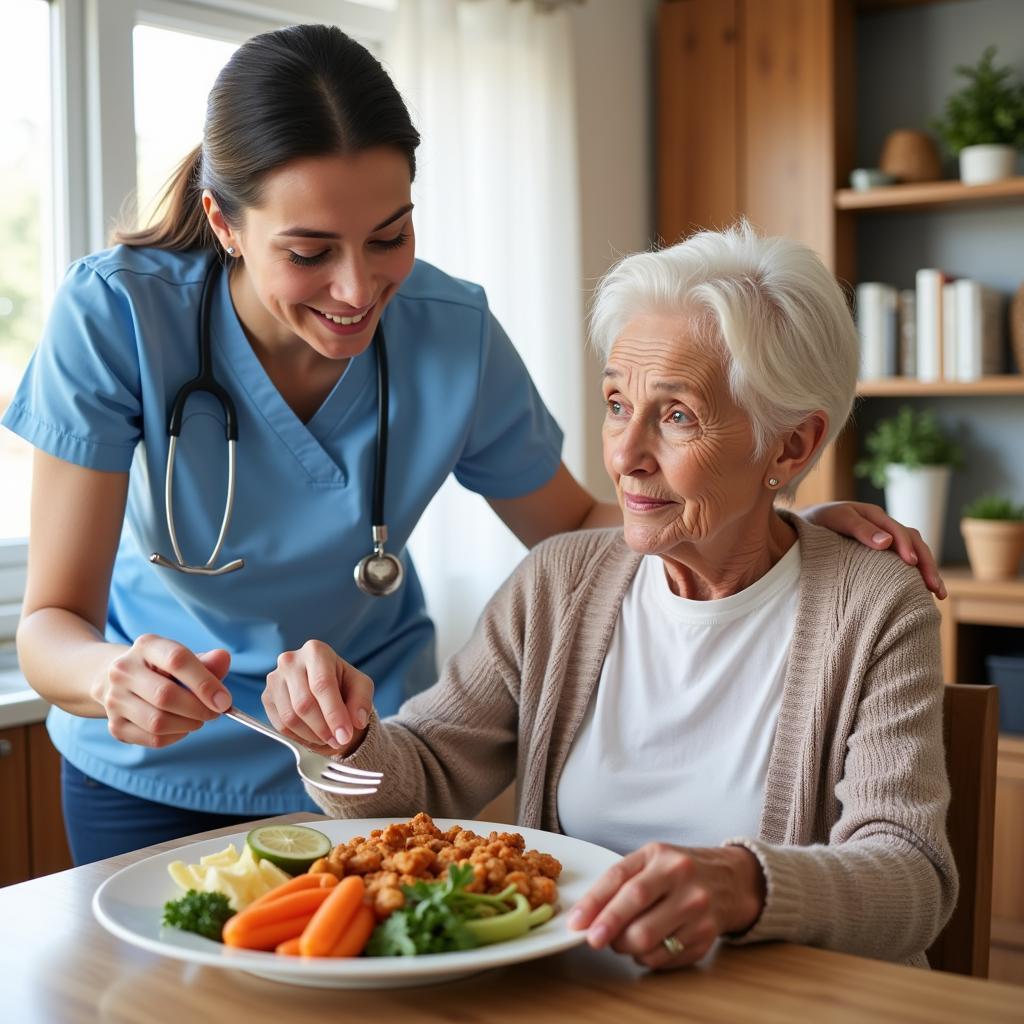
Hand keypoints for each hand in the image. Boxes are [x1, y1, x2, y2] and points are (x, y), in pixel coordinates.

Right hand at [93, 635, 232, 746]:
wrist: (120, 681)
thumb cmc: (163, 669)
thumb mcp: (184, 658)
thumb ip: (207, 662)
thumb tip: (224, 658)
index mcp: (146, 646)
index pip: (177, 660)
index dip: (204, 683)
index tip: (225, 701)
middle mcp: (123, 670)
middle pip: (165, 696)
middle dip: (199, 709)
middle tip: (216, 713)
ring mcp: (114, 700)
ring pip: (158, 722)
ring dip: (188, 724)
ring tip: (199, 718)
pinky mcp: (115, 726)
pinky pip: (153, 739)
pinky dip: (176, 736)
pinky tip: (181, 726)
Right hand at [262, 640, 373, 755]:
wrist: (323, 685)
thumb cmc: (342, 683)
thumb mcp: (360, 686)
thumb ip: (361, 701)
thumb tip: (356, 722)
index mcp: (316, 651)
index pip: (322, 685)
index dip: (334, 714)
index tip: (345, 736)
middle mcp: (290, 660)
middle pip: (304, 704)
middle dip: (324, 729)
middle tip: (339, 741)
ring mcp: (274, 678)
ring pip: (290, 717)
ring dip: (311, 736)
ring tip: (327, 738)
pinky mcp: (266, 696)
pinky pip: (279, 725)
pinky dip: (298, 736)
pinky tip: (312, 735)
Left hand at [566, 843, 764, 969]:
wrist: (730, 880)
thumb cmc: (679, 870)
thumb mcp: (651, 859)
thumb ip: (620, 880)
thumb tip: (587, 915)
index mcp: (661, 856)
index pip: (621, 879)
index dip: (594, 903)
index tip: (576, 923)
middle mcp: (682, 879)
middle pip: (636, 912)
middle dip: (609, 930)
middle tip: (595, 939)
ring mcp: (697, 910)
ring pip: (648, 941)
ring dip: (626, 947)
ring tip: (624, 939)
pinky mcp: (706, 937)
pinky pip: (664, 958)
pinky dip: (647, 958)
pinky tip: (648, 946)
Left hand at [801, 500, 945, 598]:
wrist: (801, 526)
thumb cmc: (816, 523)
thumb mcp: (835, 520)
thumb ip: (858, 529)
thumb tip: (887, 542)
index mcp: (874, 516)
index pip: (900, 531)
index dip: (907, 547)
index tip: (912, 565)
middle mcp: (883, 527)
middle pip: (914, 543)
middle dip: (927, 564)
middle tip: (935, 588)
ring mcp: (883, 540)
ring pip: (914, 552)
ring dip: (927, 571)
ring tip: (937, 594)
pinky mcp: (879, 554)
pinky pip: (902, 562)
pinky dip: (914, 575)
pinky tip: (920, 592)